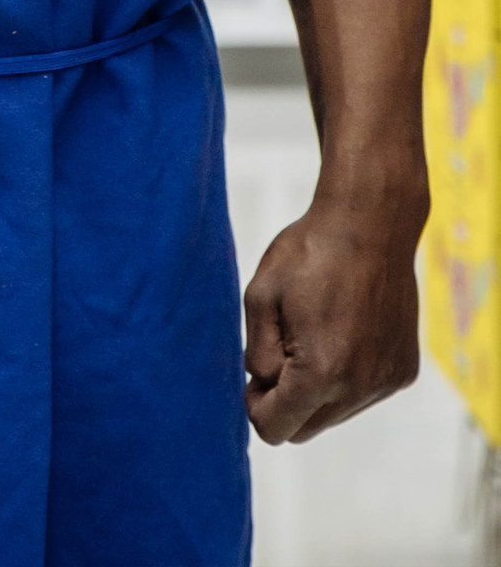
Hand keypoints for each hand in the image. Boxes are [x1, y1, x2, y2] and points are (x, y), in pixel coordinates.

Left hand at [242, 194, 422, 443]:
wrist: (372, 227)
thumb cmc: (308, 255)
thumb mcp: (260, 298)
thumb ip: (257, 354)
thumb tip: (262, 387)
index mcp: (320, 372)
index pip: (276, 429)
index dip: (254, 407)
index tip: (251, 377)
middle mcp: (360, 387)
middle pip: (304, 429)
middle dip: (282, 403)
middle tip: (274, 354)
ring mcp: (386, 382)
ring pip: (334, 415)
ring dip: (314, 391)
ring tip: (308, 336)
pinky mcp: (404, 372)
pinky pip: (362, 395)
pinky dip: (344, 378)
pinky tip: (339, 333)